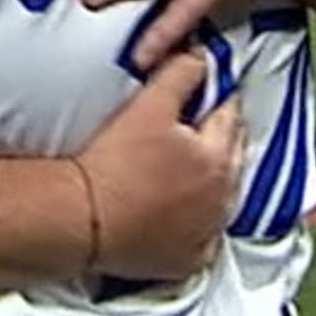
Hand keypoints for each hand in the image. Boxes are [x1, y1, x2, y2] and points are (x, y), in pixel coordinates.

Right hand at [74, 49, 243, 281]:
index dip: (215, 97)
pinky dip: (196, 225)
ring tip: (182, 171)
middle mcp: (223, 196)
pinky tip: (176, 214)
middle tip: (192, 129)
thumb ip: (181, 74)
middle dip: (219, 139)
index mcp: (217, 156)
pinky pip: (203, 237)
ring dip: (210, 182)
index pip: (228, 114)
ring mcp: (208, 231)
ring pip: (221, 198)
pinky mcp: (190, 260)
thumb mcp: (148, 106)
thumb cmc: (113, 162)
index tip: (202, 91)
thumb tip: (200, 56)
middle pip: (231, 156)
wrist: (83, 218)